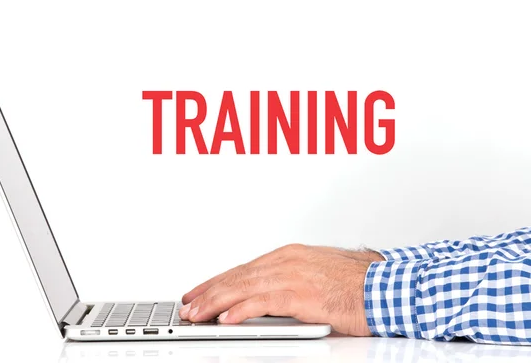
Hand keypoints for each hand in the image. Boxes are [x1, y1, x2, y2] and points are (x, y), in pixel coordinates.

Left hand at [179, 244, 383, 335]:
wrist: (385, 286)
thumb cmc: (355, 284)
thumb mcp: (314, 275)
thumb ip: (287, 283)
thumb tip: (263, 299)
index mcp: (288, 256)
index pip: (242, 269)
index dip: (217, 282)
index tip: (199, 291)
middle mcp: (287, 261)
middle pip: (237, 276)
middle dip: (208, 292)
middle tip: (188, 305)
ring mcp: (294, 275)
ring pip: (243, 287)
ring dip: (215, 302)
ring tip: (196, 313)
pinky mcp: (303, 294)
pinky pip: (264, 302)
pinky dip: (241, 310)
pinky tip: (226, 319)